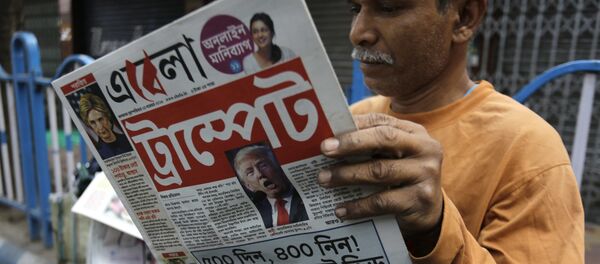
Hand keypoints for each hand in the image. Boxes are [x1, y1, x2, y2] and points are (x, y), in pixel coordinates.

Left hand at [319, 113, 443, 239]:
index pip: (381, 122)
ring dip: (348, 175)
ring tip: (324, 179)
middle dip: (351, 143)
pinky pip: (382, 201)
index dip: (354, 126)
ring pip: (380, 171)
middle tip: (324, 150)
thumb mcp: (391, 158)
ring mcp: (425, 174)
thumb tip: (329, 141)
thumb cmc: (401, 179)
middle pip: (384, 139)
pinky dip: (358, 206)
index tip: (328, 134)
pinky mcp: (420, 200)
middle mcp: (425, 149)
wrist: (428, 213)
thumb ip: (370, 146)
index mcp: (414, 133)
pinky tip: (341, 209)